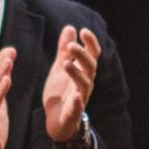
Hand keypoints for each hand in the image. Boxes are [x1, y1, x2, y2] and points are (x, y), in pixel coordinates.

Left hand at [41, 25, 99, 144]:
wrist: (56, 121)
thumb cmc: (61, 93)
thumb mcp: (60, 68)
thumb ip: (65, 50)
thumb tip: (70, 27)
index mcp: (83, 72)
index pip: (92, 55)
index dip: (90, 43)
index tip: (83, 31)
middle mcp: (85, 83)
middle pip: (90, 67)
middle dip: (82, 55)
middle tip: (71, 46)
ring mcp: (81, 98)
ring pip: (84, 84)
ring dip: (76, 73)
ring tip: (66, 64)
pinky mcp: (73, 113)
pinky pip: (78, 107)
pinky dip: (78, 102)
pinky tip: (75, 95)